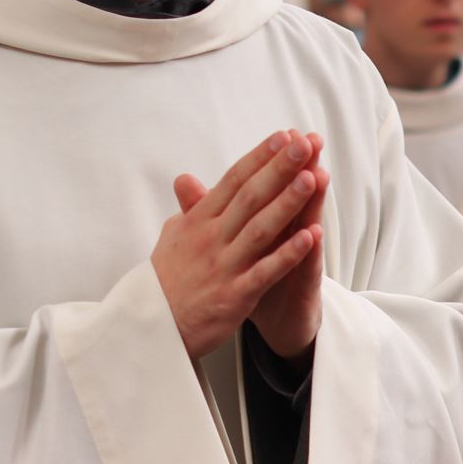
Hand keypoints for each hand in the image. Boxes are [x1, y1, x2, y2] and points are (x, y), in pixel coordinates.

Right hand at [152, 130, 327, 362]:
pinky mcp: (233, 295)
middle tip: (303, 144)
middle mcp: (210, 238)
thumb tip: (186, 180)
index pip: (233, 181)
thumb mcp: (171, 236)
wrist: (151, 327)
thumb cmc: (164, 280)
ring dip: (287, 203)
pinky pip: (265, 272)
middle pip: (249, 196)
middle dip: (279, 168)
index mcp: (198, 221)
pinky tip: (310, 237)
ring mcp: (222, 266)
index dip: (259, 157)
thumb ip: (188, 208)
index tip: (283, 136)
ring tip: (312, 178)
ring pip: (260, 228)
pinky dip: (287, 254)